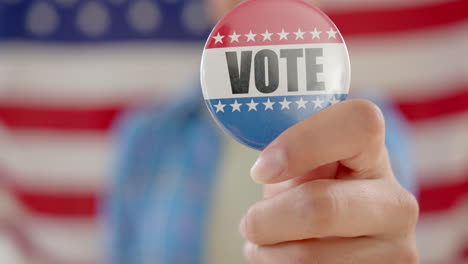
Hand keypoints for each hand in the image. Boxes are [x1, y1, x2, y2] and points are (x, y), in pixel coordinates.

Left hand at [240, 99, 418, 263]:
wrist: (344, 235)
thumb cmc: (311, 190)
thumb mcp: (302, 167)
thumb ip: (291, 157)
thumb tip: (267, 169)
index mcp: (375, 155)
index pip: (358, 124)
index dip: (301, 143)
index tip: (260, 170)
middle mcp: (396, 203)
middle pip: (320, 208)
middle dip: (266, 220)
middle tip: (250, 223)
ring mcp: (398, 249)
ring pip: (308, 257)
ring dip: (268, 252)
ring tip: (269, 242)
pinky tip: (287, 257)